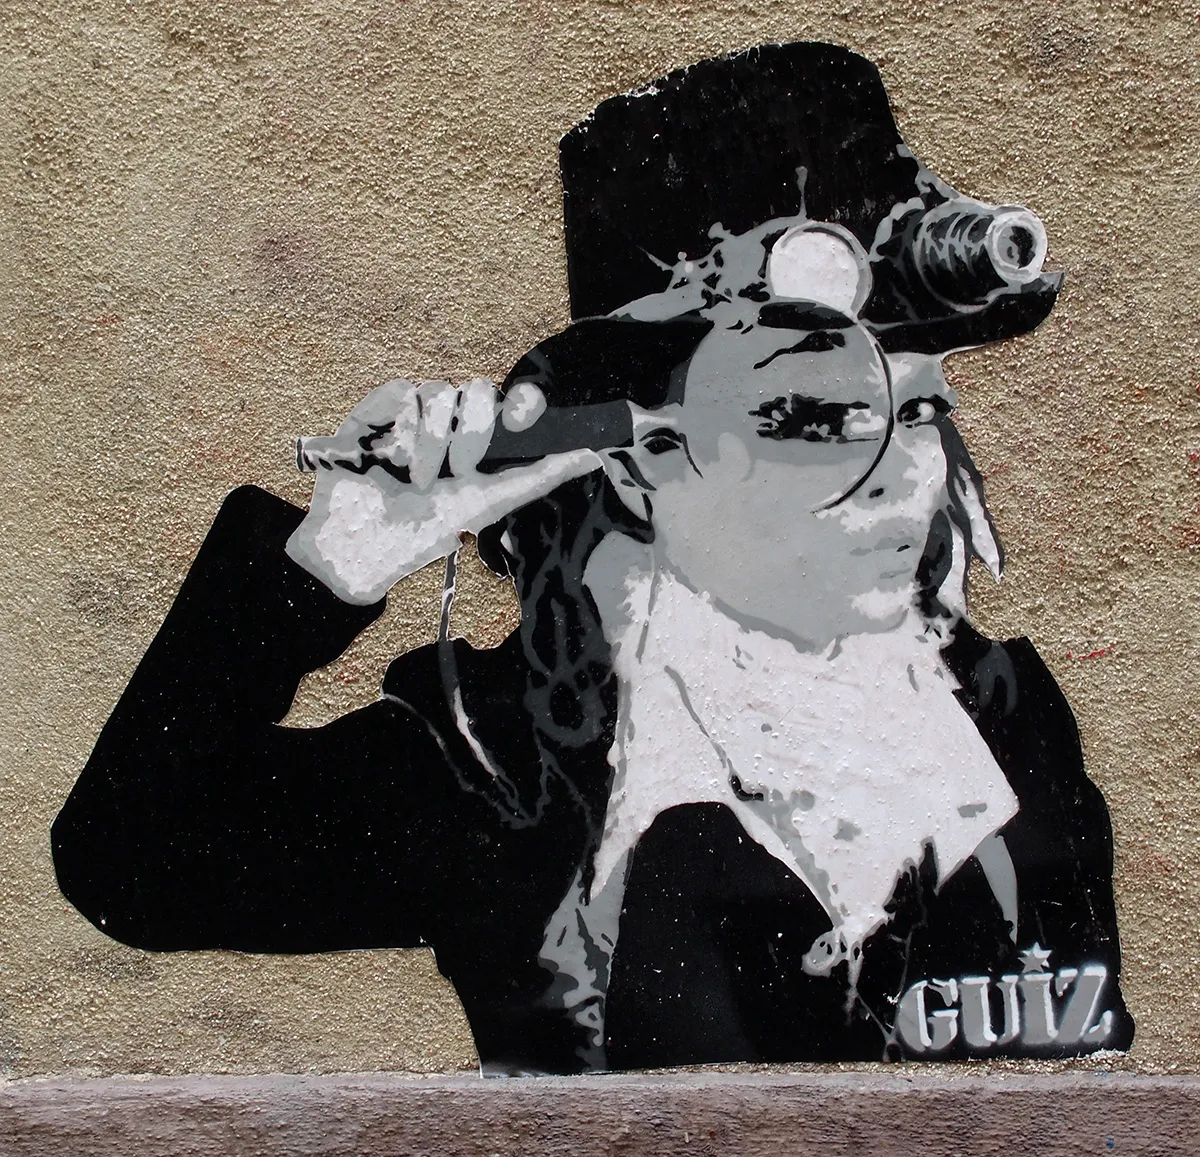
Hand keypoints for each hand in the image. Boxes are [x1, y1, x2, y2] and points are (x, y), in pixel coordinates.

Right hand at [286, 378, 602, 603]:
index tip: (522, 418)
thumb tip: (593, 455)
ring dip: (434, 442)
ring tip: (419, 480)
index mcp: (487, 438)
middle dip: (473, 434)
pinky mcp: (382, 406)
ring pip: (443, 391)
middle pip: (481, 389)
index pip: (514, 400)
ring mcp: (419, 408)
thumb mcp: (490, 502)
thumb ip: (540, 475)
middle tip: (458, 471)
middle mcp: (455, 417)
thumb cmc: (429, 525)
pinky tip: (393, 457)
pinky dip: (404, 428)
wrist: (366, 542)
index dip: (524, 401)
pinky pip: (406, 391)